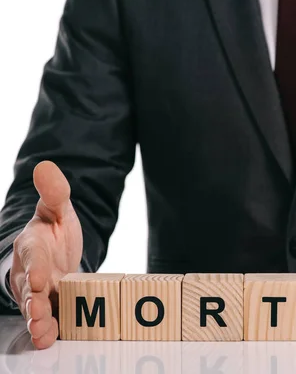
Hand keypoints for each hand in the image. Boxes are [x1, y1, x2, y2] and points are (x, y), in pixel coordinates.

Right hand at [9, 161, 82, 348]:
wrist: (54, 252)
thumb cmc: (52, 231)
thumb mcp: (57, 210)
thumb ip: (54, 192)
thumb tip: (46, 165)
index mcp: (33, 247)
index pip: (32, 257)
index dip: (35, 267)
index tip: (39, 277)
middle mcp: (30, 272)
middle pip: (29, 289)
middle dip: (33, 301)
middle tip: (38, 312)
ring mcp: (38, 293)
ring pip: (34, 308)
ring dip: (39, 321)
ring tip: (43, 333)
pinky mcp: (49, 306)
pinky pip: (47, 319)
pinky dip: (47, 330)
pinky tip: (50, 339)